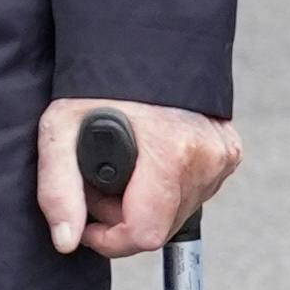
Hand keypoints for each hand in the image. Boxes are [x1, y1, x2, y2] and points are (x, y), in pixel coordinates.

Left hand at [41, 96, 241, 257]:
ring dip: (145, 205)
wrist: (142, 48)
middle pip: (161, 227)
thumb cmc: (97, 86)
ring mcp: (223, 155)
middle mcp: (206, 157)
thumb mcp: (59, 131)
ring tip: (123, 170)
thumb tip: (66, 240)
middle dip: (123, 218)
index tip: (88, 226)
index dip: (110, 240)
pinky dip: (167, 189)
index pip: (146, 233)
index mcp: (171, 152)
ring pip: (178, 213)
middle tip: (100, 185)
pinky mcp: (230, 152)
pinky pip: (196, 193)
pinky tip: (148, 161)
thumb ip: (58, 189)